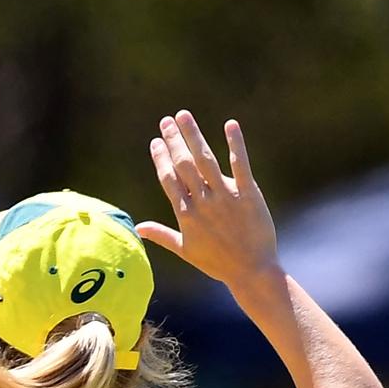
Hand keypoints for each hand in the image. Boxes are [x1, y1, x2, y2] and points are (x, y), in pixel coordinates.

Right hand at [137, 110, 280, 287]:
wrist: (251, 271)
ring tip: (184, 116)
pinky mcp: (248, 194)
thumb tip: (137, 228)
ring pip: (205, 160)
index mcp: (185, 213)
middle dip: (173, 140)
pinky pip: (240, 165)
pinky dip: (235, 144)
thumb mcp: (185, 250)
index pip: (168, 179)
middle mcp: (202, 202)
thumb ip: (161, 234)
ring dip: (193, 135)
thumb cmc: (217, 263)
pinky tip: (230, 125)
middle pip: (183, 164)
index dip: (160, 158)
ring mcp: (225, 196)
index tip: (155, 141)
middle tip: (166, 120)